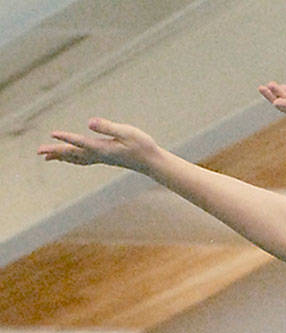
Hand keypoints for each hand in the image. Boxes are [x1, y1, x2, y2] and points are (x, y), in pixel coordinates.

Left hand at [38, 118, 161, 171]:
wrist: (152, 162)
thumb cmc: (142, 145)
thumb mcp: (127, 132)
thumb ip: (108, 127)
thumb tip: (90, 123)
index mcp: (103, 149)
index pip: (81, 142)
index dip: (67, 137)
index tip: (52, 133)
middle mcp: (99, 155)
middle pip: (73, 153)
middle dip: (56, 152)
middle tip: (39, 151)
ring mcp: (101, 158)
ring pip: (76, 158)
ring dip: (61, 157)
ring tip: (46, 157)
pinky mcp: (104, 158)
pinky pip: (82, 159)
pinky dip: (72, 158)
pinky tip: (68, 157)